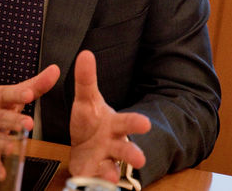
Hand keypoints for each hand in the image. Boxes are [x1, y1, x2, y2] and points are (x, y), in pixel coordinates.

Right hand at [0, 64, 59, 149]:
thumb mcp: (11, 92)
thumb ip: (36, 84)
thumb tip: (55, 70)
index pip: (9, 95)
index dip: (19, 94)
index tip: (29, 94)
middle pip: (2, 118)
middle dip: (13, 121)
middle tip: (28, 124)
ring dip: (3, 143)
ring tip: (13, 148)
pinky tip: (2, 172)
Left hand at [69, 50, 150, 182]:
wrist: (84, 147)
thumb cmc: (91, 121)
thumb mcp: (86, 99)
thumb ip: (86, 79)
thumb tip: (85, 54)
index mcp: (114, 125)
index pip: (128, 122)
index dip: (137, 123)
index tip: (146, 124)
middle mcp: (113, 144)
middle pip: (126, 149)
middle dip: (132, 153)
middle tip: (140, 159)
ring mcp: (104, 160)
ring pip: (112, 168)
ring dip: (112, 172)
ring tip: (111, 175)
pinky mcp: (91, 173)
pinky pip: (93, 179)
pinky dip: (92, 180)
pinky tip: (90, 180)